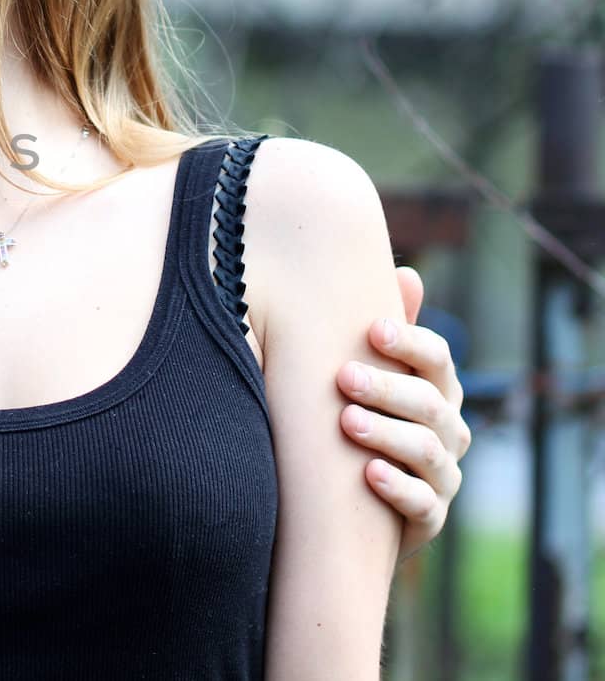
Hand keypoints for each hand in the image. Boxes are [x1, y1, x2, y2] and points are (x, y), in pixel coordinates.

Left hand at [336, 266, 471, 557]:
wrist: (350, 502)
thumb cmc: (360, 419)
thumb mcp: (371, 374)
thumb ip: (387, 330)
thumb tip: (408, 272)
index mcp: (436, 390)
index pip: (437, 360)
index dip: (410, 342)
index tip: (372, 328)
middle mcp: (448, 431)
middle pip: (430, 404)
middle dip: (387, 388)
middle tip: (342, 377)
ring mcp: (443, 476)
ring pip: (428, 452)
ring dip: (388, 434)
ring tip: (347, 422)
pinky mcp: (429, 518)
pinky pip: (424, 506)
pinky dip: (399, 489)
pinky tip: (369, 474)